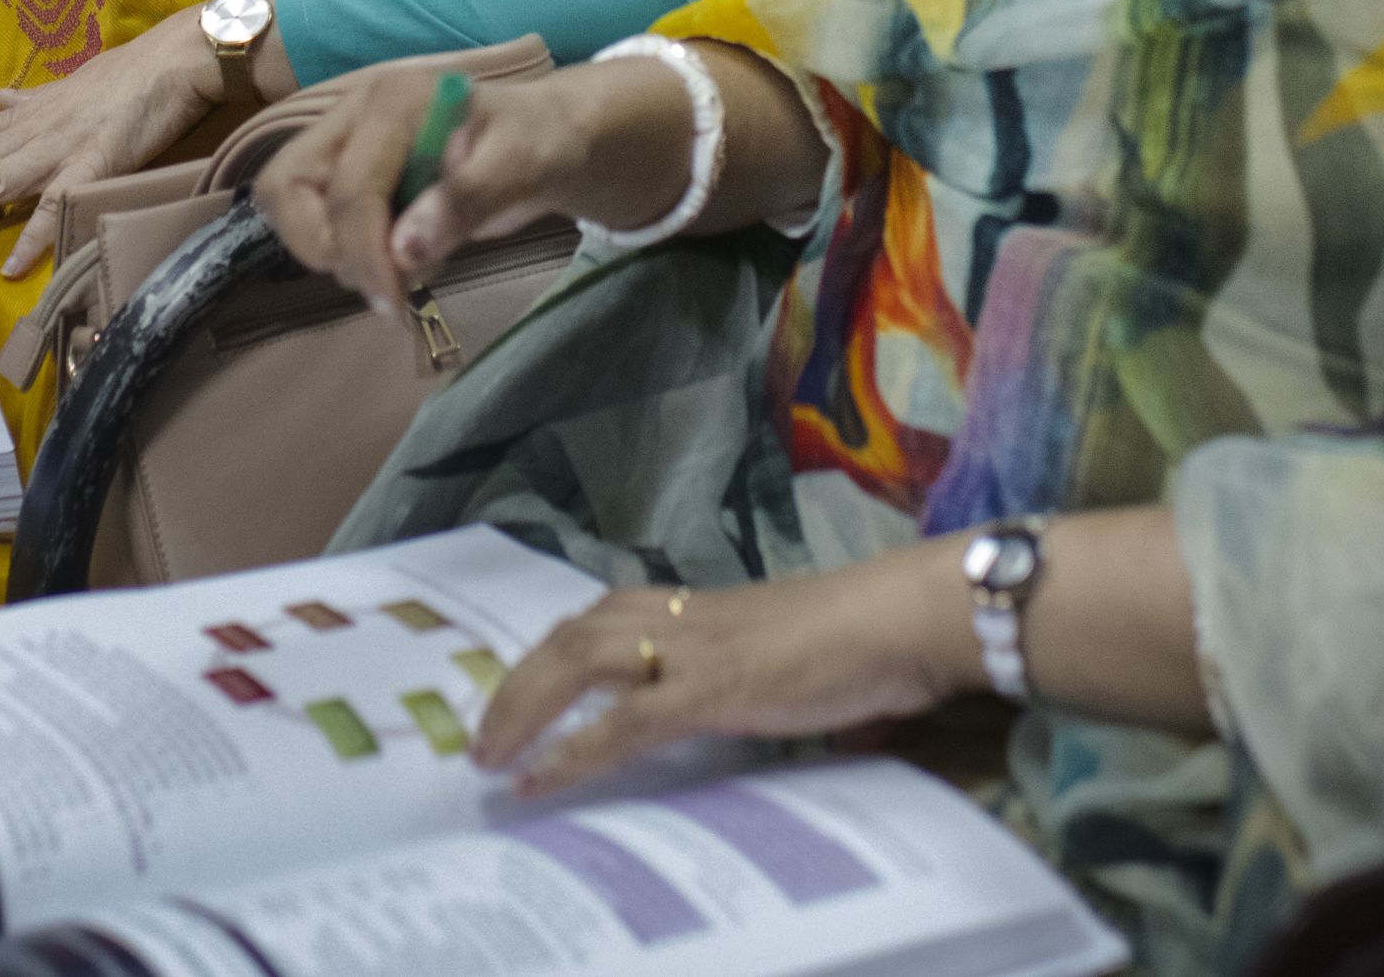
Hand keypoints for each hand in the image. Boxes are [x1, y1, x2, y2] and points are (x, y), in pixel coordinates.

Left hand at [0, 12, 226, 275]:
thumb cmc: (126, 76)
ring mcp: (60, 149)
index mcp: (23, 117)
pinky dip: (35, 235)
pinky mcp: (96, 165)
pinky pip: (60, 206)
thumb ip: (32, 100)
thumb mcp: (68, 87)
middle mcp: (30, 132)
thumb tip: (2, 98)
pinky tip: (11, 263)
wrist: (173, 61)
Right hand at [249, 53, 657, 317]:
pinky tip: (400, 251)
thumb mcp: (526, 164)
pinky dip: (346, 251)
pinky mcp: (341, 169)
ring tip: (404, 263)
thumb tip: (404, 252)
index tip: (395, 306)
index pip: (351, 187)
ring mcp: (342, 140)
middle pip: (286, 189)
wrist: (543, 137)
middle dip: (331, 249)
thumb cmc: (538, 142)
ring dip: (336, 253)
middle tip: (388, 283)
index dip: (365, 253)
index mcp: (395, 100)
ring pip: (287, 205)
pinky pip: (311, 219)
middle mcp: (353, 113)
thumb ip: (468, 200)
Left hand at [470, 554, 974, 795]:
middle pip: (569, 637)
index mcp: (695, 604)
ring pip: (577, 666)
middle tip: (482, 735)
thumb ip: (749, 669)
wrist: (901, 620)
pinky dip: (571, 751)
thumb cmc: (859, 637)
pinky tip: (537, 779)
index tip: (515, 686)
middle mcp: (680, 616)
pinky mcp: (712, 691)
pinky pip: (622, 725)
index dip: (548, 652)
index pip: (597, 617)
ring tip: (489, 756)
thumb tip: (753, 700)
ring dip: (522, 710)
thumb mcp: (781, 648)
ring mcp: (692, 651)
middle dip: (515, 683)